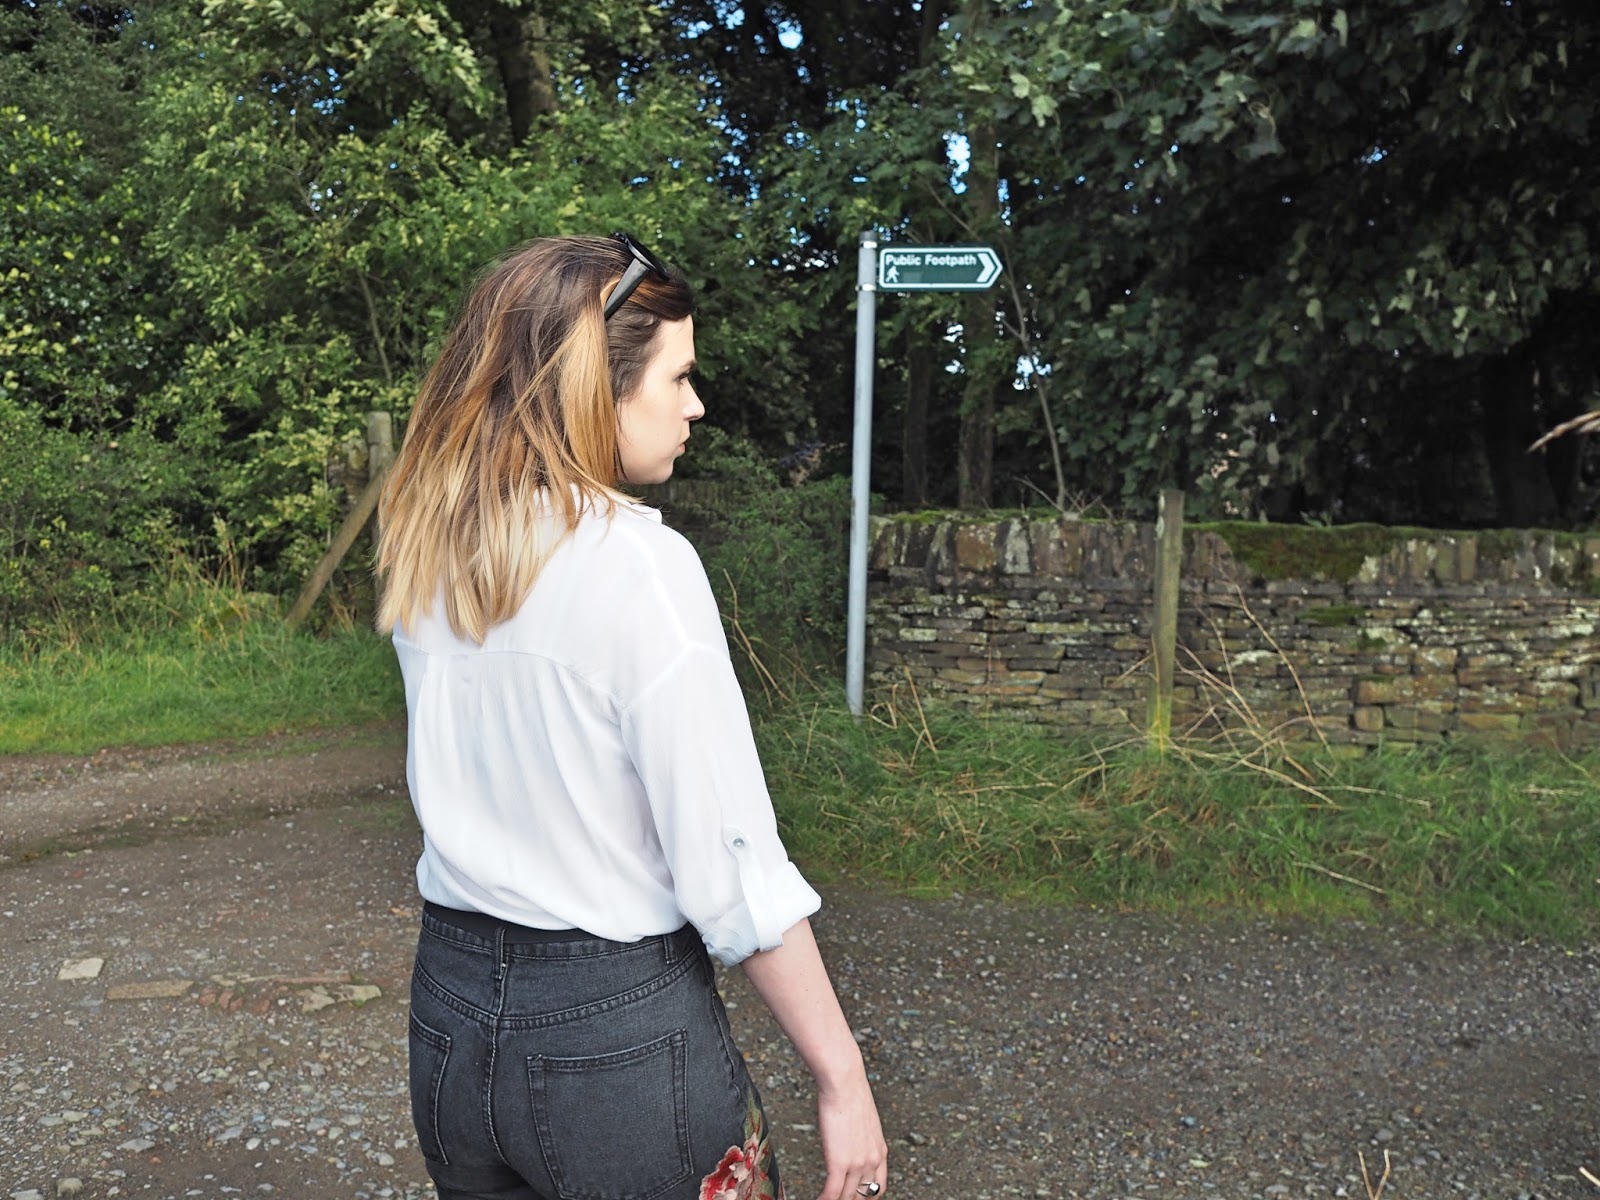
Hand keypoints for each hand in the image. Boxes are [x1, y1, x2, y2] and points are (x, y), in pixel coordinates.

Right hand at [814, 1074, 886, 1199]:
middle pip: (862, 1197)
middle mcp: (872, 1161)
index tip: (856, 1198)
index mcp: (881, 1152)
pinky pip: (832, 1193)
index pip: (879, 1188)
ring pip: (846, 1198)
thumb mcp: (866, 1122)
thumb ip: (863, 1139)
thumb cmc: (851, 1095)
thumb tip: (851, 1144)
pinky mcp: (839, 1162)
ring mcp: (857, 1164)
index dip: (867, 1198)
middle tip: (836, 1199)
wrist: (844, 1083)